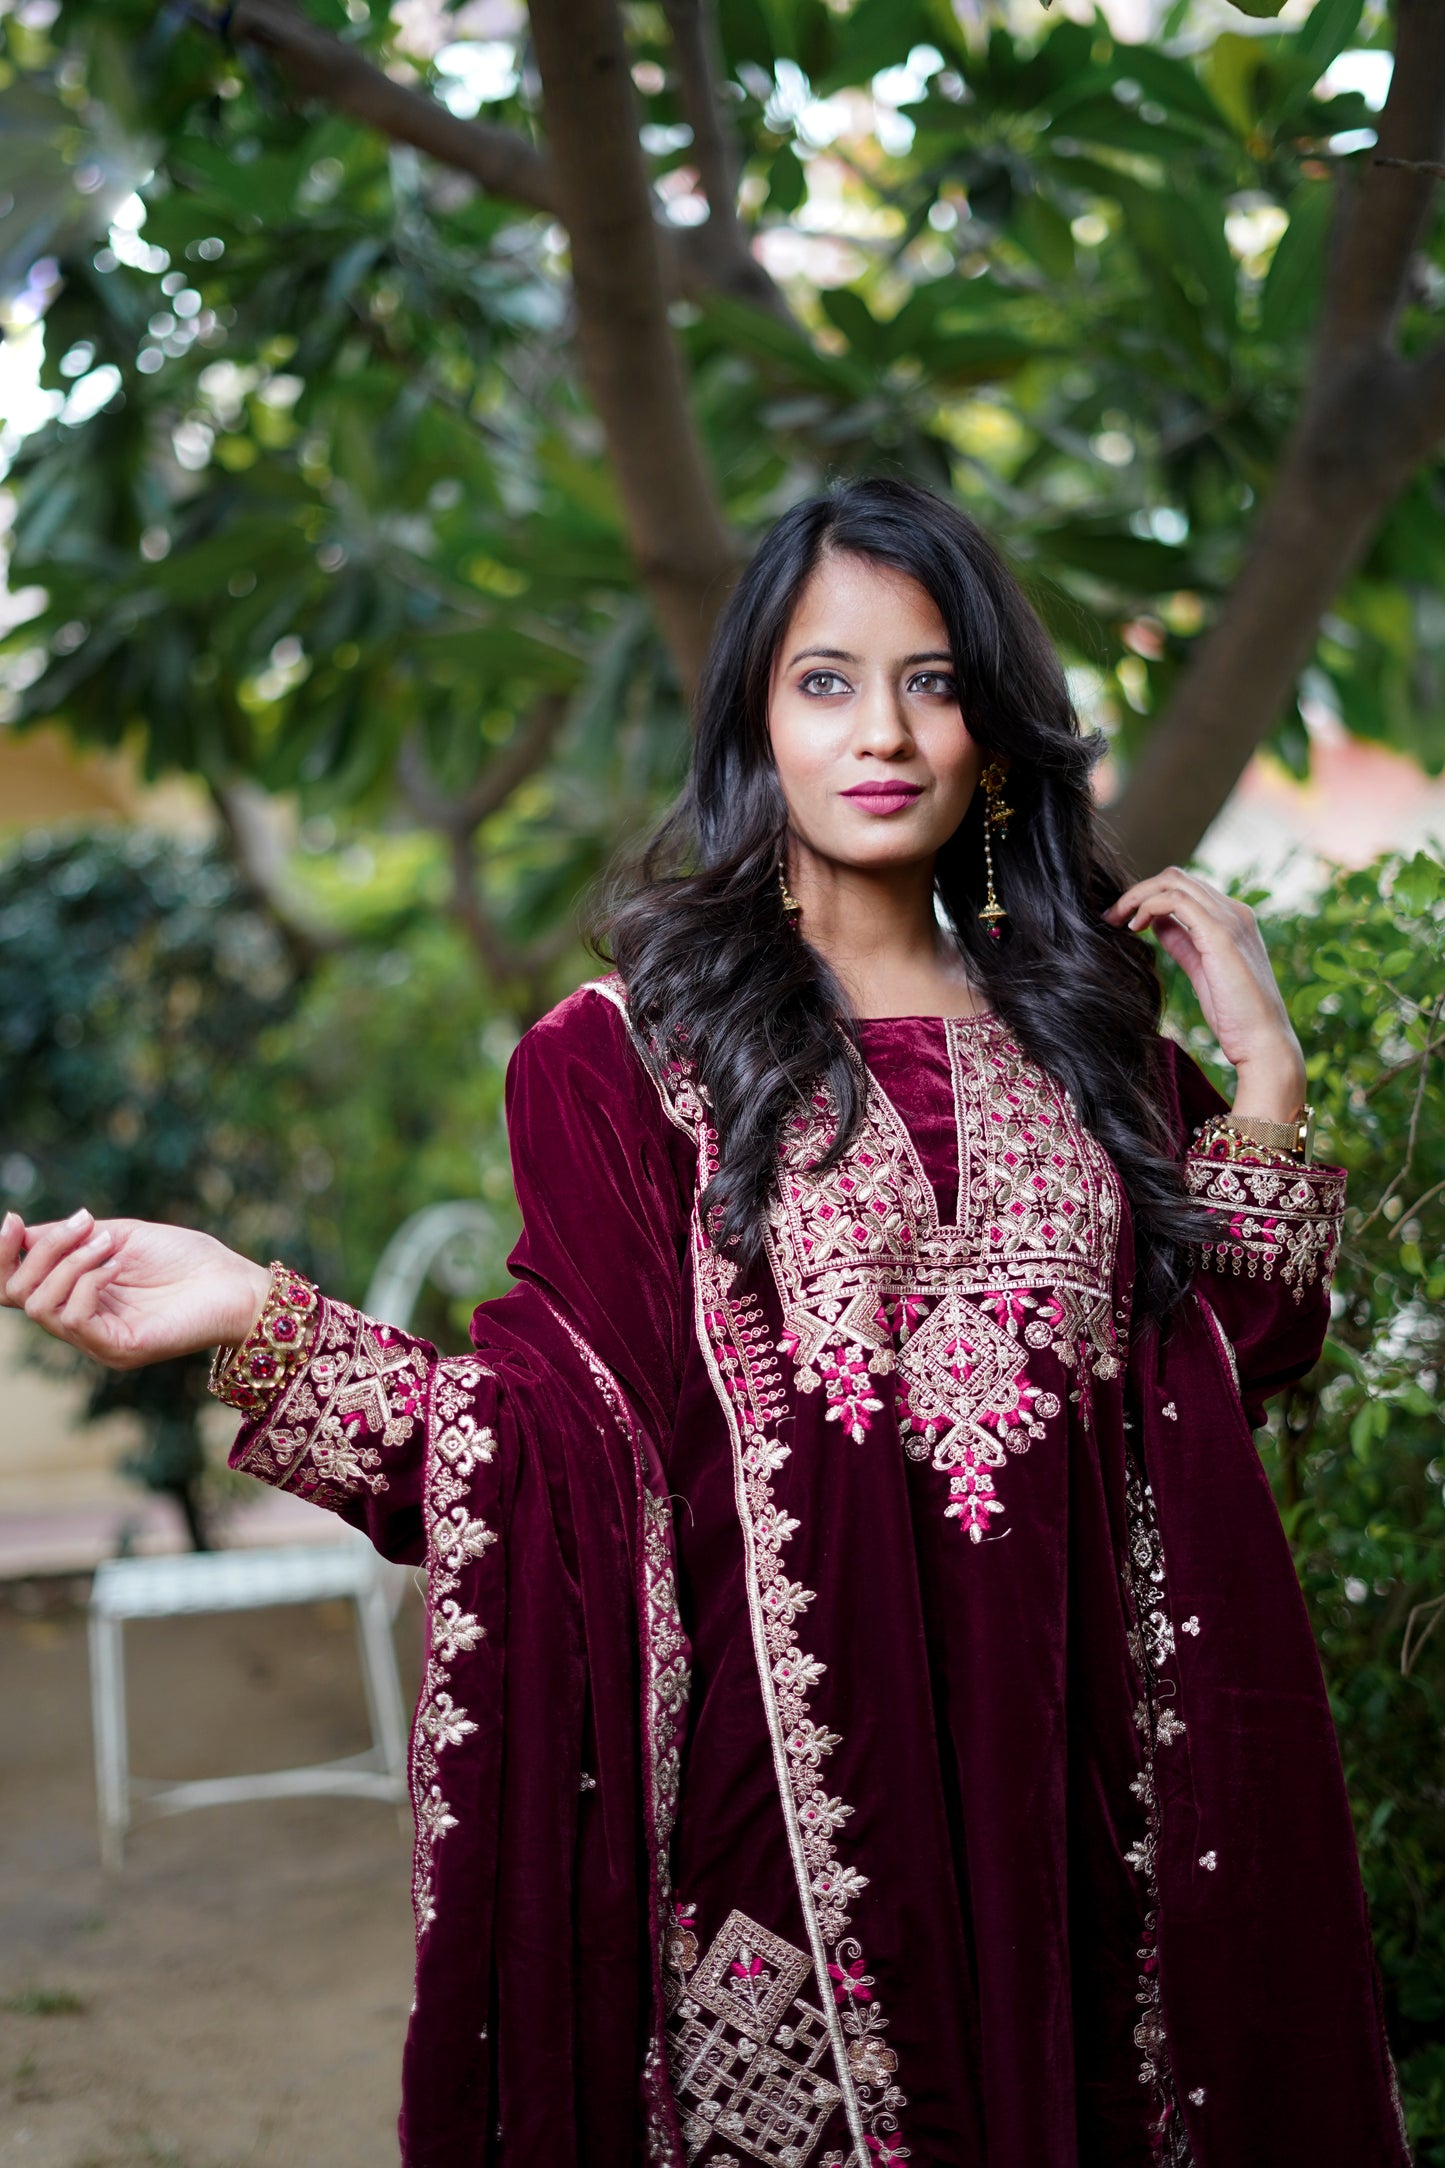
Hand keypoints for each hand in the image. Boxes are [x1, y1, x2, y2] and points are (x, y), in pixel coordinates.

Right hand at [0, 1209, 270, 1371]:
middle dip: (42, 1251)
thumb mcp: (119, 1236)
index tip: (12, 1219)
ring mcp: (98, 1341)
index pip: (14, 1290)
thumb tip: (20, 1232)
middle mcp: (82, 1324)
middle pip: (19, 1295)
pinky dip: (87, 1282)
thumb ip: (70, 1238)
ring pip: (42, 1306)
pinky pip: (74, 1318)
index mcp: (77, 1296)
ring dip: (69, 1263)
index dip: (2, 1257)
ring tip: (108, 1243)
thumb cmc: (187, 1259)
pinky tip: (116, 1265)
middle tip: (84, 1224)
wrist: (237, 1283)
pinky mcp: (119, 1349)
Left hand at [1105, 867, 1306, 1119]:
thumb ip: (1183, 943)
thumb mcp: (1202, 970)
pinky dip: (1148, 905)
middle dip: (1138, 892)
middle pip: (1177, 877)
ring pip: (1174, 881)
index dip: (1151, 897)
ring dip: (1137, 895)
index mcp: (1234, 919)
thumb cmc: (1235, 1015)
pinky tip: (1135, 926)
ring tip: (1117, 919)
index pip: (1187, 888)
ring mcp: (1230, 919)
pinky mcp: (1220, 934)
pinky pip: (1175, 900)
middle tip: (1111, 917)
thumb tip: (1157, 923)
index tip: (1124, 921)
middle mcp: (1235, 911)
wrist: (1263, 1042)